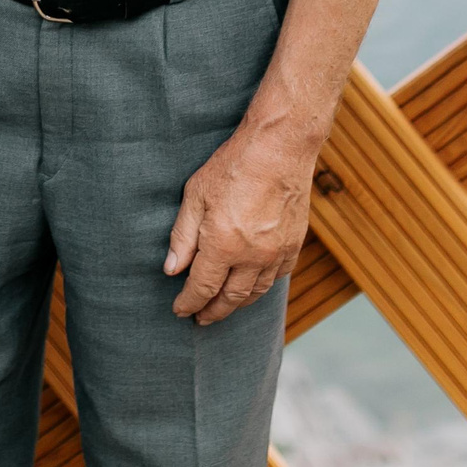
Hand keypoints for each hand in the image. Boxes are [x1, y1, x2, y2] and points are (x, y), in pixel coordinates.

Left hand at [164, 125, 314, 325]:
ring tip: (223, 307)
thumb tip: (172, 269)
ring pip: (256, 292)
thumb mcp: (196, 196)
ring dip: (237, 303)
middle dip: (213, 312)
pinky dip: (262, 286)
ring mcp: (277, 253)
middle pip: (230, 298)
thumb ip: (183, 236)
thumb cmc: (233, 166)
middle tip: (200, 319)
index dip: (189, 303)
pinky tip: (253, 285)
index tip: (180, 310)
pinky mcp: (294, 244)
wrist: (280, 148)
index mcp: (223, 246)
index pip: (202, 288)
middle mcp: (253, 257)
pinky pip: (277, 277)